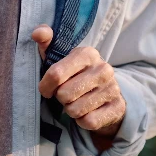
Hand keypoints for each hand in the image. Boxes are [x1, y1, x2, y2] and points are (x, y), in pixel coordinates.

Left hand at [32, 26, 124, 141]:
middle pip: (64, 95)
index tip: (46, 89)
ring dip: (71, 110)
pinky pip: (88, 122)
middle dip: (60, 98)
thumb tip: (37, 33)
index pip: (56, 74)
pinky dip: (82, 121)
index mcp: (87, 53)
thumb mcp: (59, 56)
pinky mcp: (118, 107)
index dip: (45, 86)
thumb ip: (46, 41)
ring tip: (76, 102)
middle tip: (66, 94)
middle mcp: (103, 69)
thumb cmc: (74, 73)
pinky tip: (87, 111)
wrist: (105, 92)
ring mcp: (113, 88)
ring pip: (75, 110)